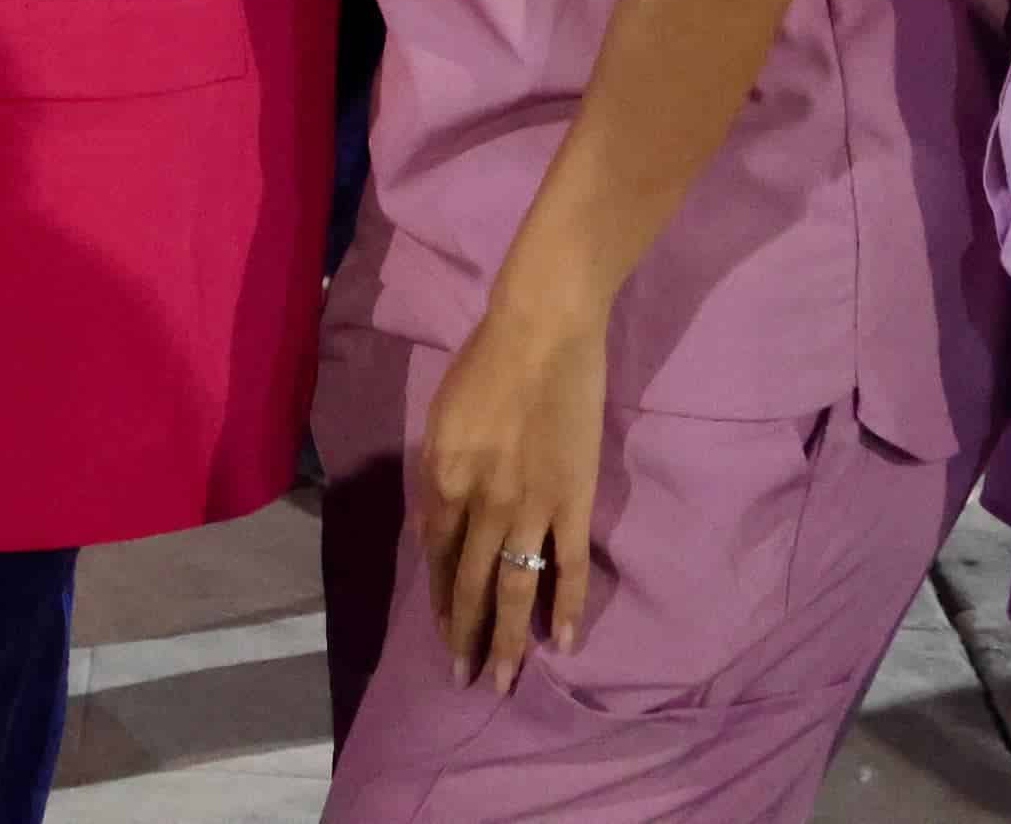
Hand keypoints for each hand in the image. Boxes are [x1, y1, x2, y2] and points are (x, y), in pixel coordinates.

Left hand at [415, 279, 609, 689]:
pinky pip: (569, 565)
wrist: (541, 331)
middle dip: (466, 635)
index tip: (441, 630)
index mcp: (442, 478)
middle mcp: (480, 503)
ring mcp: (530, 506)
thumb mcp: (442, 418)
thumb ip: (440, 473)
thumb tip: (438, 523)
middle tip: (464, 679)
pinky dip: (566, 606)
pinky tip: (562, 643)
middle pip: (470, 583)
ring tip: (504, 680)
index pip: (437, 554)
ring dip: (508, 638)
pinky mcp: (574, 501)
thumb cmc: (484, 362)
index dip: (440, 596)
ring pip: (515, 587)